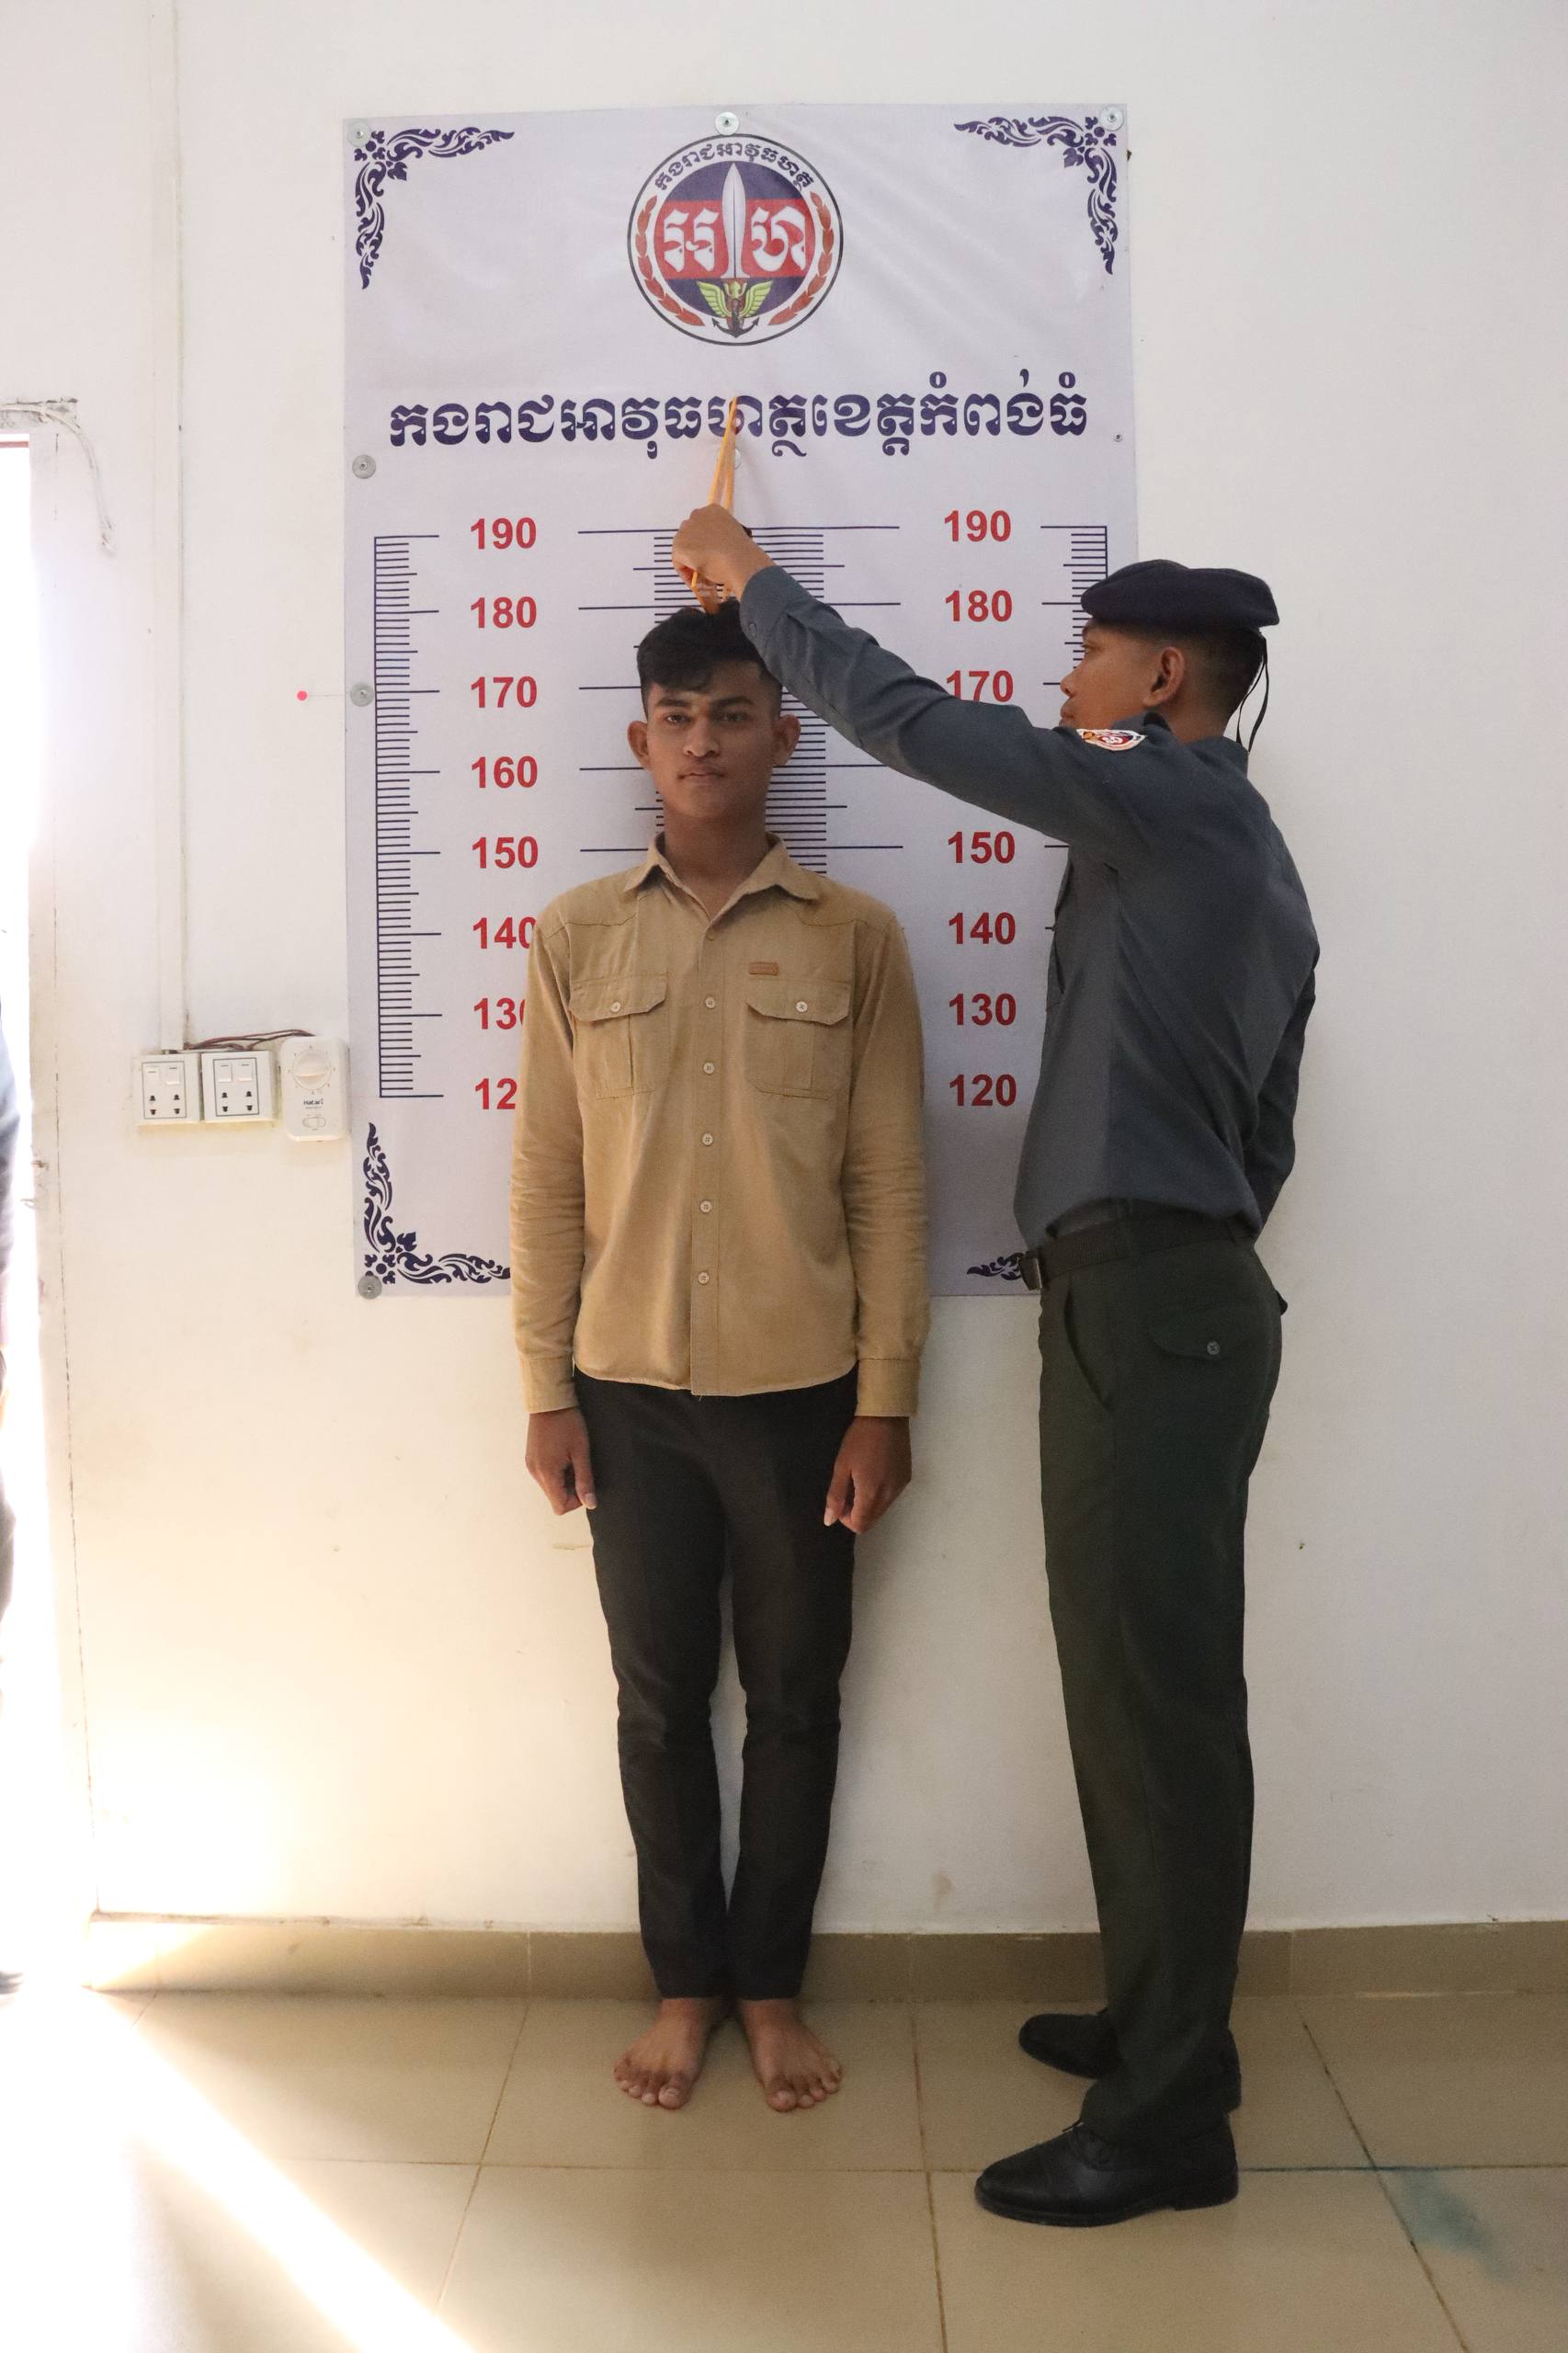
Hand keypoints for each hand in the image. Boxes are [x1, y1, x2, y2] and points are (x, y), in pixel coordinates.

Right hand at [526, 1407, 597, 1515]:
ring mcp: (531, 1465)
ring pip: (549, 1486)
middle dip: (570, 1489)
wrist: (549, 1400)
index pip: (560, 1506)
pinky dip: (555, 1471)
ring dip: (563, 1480)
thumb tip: (590, 1504)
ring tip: (572, 1458)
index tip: (585, 1482)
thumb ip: (585, 1480)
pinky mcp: (530, 1457)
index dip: (576, 1500)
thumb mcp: (581, 1452)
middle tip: (580, 1466)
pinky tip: (563, 1454)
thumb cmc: (568, 1423)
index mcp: (547, 1474)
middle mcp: (535, 1473)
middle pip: (554, 1497)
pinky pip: (544, 1474)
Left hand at [672, 504, 773, 601]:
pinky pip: (679, 563)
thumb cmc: (741, 551)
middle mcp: (697, 515)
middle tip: (705, 564)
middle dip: (695, 549)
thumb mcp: (733, 536)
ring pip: (683, 548)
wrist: (738, 560)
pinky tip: (696, 582)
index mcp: (713, 510)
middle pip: (690, 535)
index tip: (711, 555)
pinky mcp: (679, 547)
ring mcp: (686, 531)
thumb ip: (721, 538)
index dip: (704, 542)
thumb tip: (716, 551)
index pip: (702, 526)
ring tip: (701, 575)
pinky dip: (686, 574)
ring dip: (690, 561)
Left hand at [824, 1416, 912, 1534]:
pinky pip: (891, 1496)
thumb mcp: (842, 1466)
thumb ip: (835, 1496)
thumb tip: (829, 1520)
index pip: (860, 1525)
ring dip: (868, 1503)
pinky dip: (880, 1493)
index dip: (846, 1519)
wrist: (886, 1416)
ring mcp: (900, 1487)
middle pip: (872, 1519)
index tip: (840, 1500)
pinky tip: (874, 1472)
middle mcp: (890, 1495)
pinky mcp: (907, 1477)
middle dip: (857, 1511)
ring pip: (882, 1509)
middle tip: (848, 1488)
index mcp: (872, 1494)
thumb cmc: (859, 1439)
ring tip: (860, 1479)